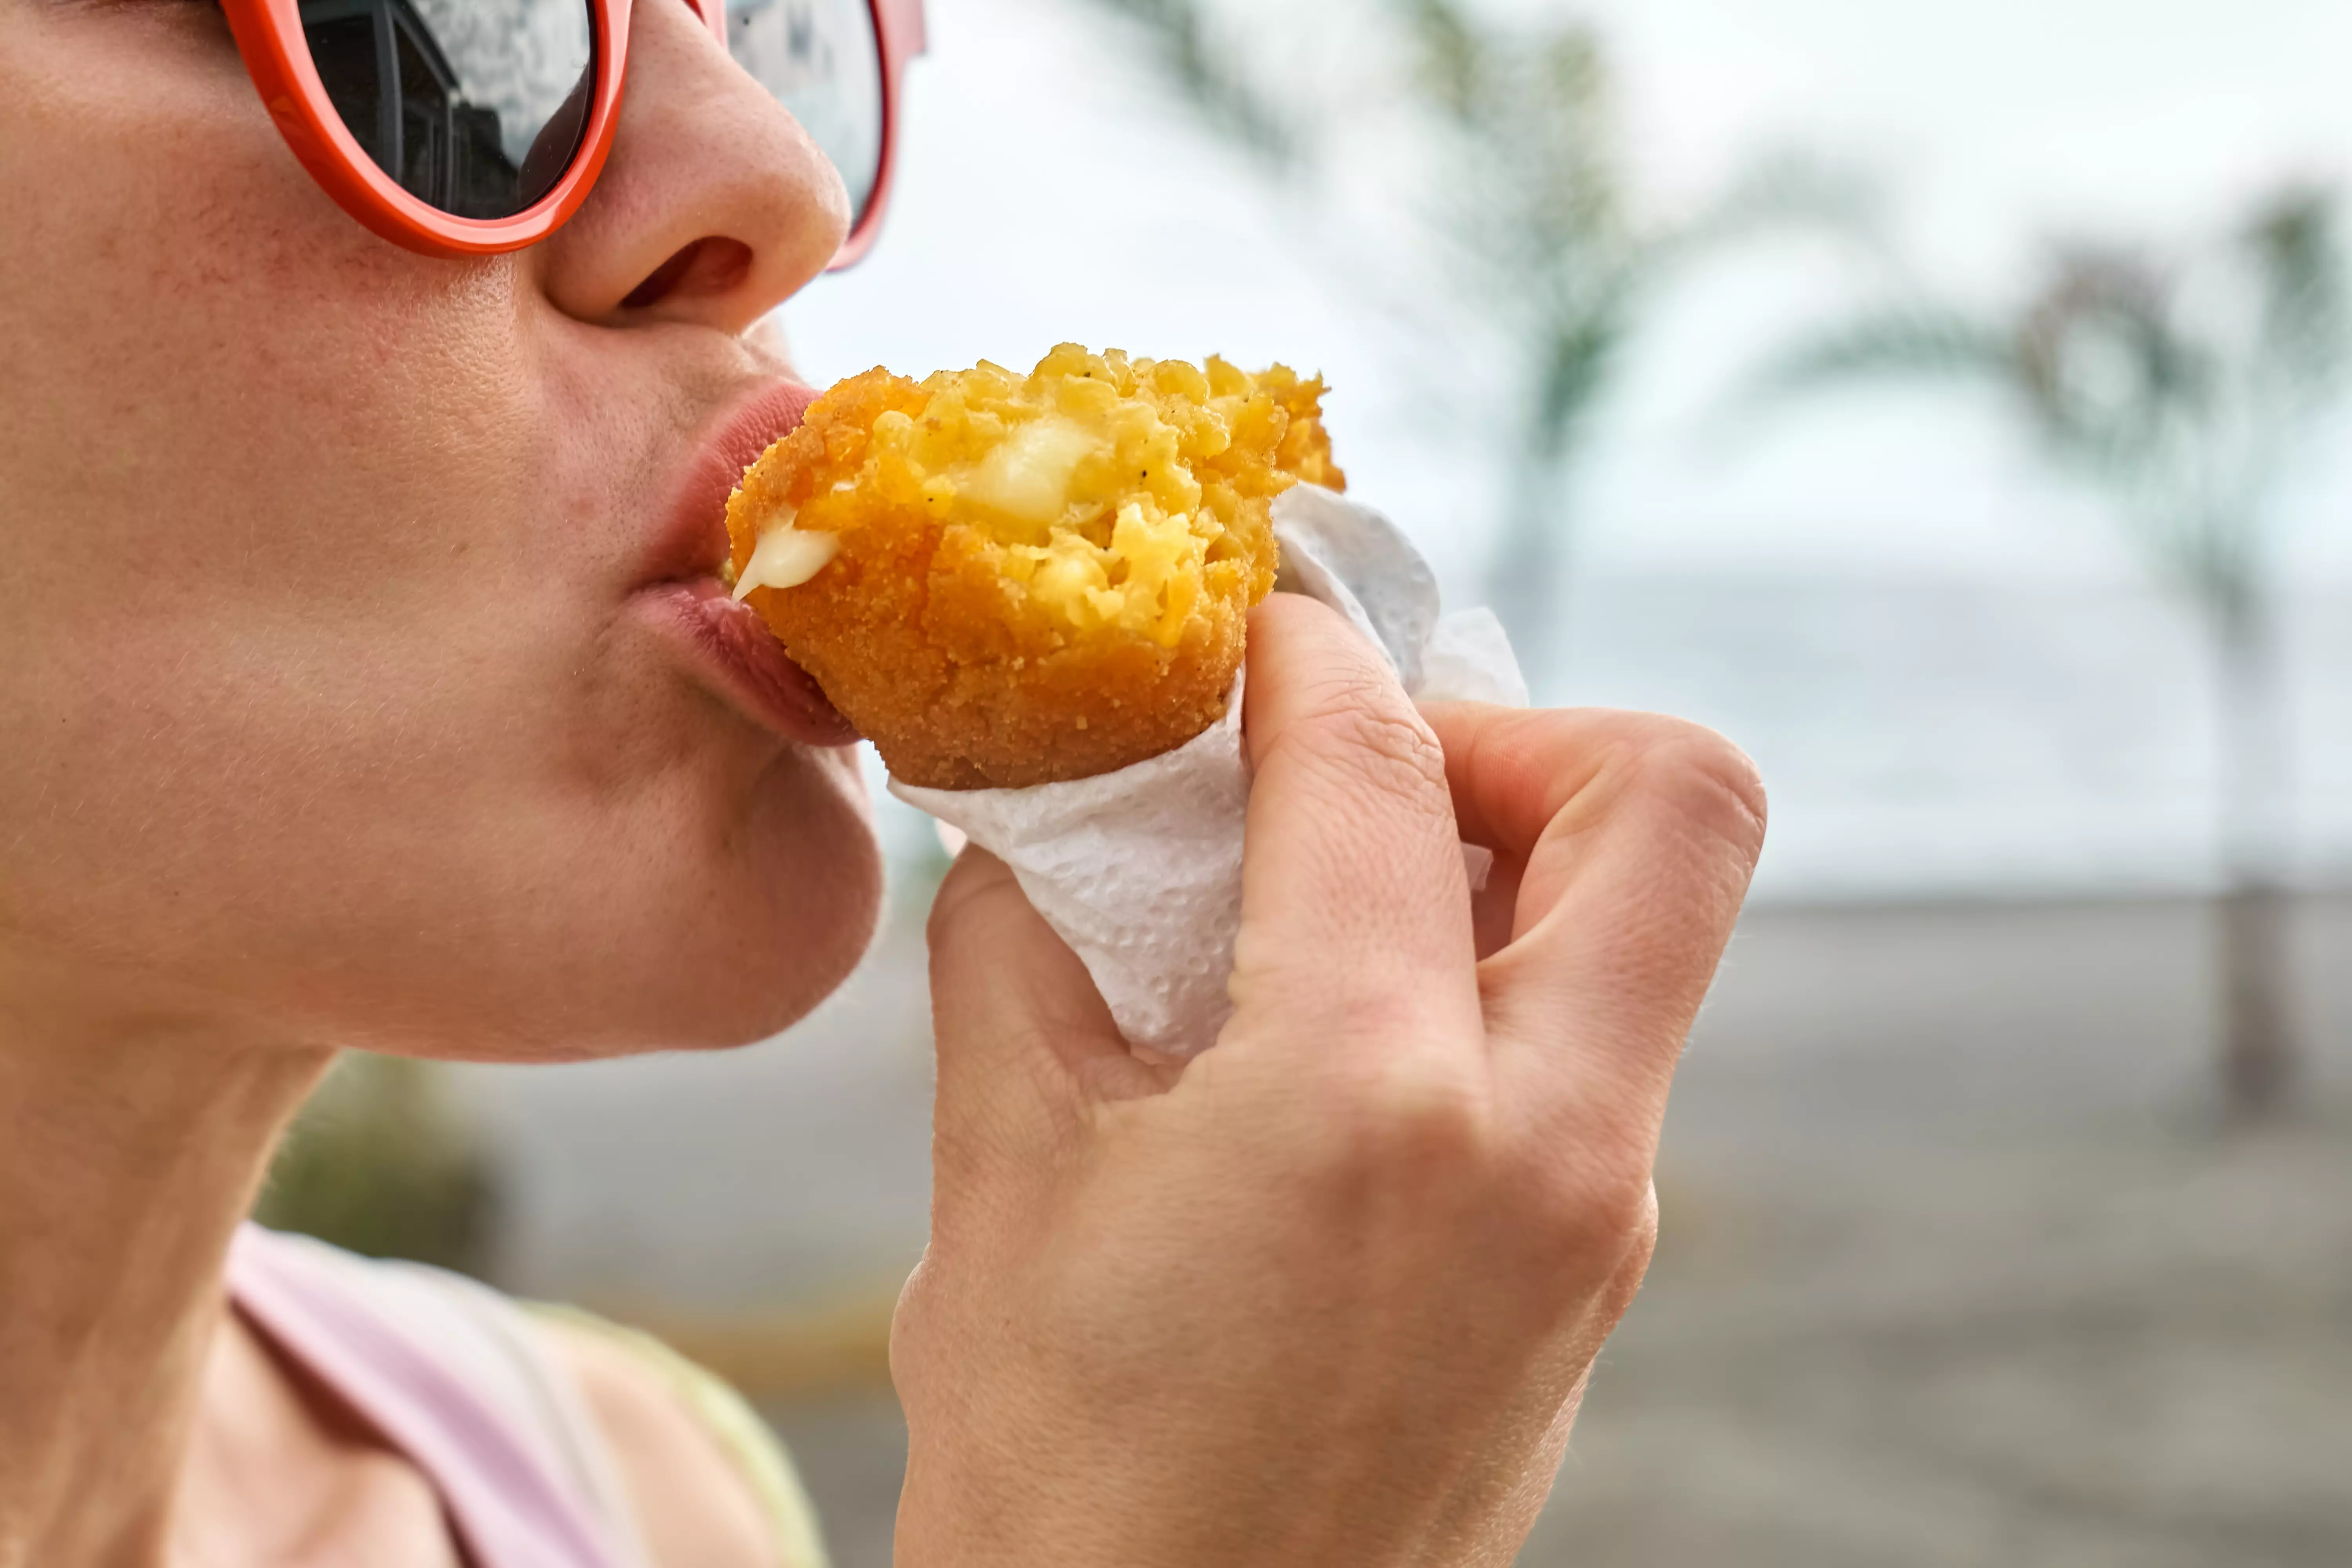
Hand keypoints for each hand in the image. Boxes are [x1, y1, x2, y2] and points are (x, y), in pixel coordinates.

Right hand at [891, 595, 1765, 1566]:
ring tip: (1336, 896)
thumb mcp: (1002, 1178)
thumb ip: (1026, 951)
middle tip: (1363, 773)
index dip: (1304, 656)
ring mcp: (1599, 1220)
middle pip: (1672, 801)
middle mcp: (1543, 1146)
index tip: (1253, 633)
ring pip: (1642, 928)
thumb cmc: (1062, 1477)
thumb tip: (1042, 813)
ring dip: (1507, 856)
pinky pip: (1594, 1048)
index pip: (1380, 767)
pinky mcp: (1594, 1273)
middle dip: (1521, 724)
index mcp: (1370, 1100)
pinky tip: (1344, 1028)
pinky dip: (1491, 979)